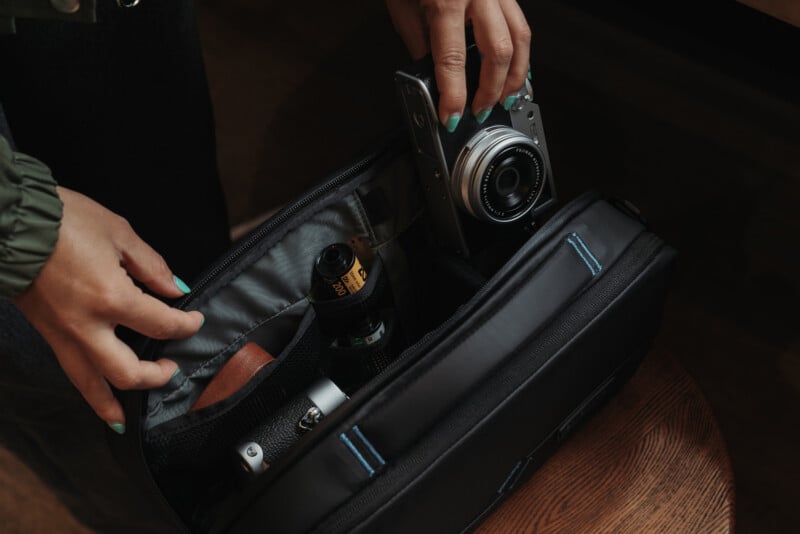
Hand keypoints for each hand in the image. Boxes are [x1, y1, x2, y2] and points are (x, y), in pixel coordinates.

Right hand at [13, 187, 203, 432]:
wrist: (9, 222)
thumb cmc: (65, 220)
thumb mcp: (119, 233)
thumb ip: (152, 267)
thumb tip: (176, 290)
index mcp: (112, 298)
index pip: (161, 325)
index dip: (185, 326)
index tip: (194, 321)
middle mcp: (87, 326)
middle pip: (128, 372)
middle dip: (155, 377)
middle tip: (172, 369)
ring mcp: (62, 333)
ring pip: (90, 383)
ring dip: (111, 404)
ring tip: (125, 419)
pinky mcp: (46, 332)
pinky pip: (70, 368)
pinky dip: (86, 387)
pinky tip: (95, 393)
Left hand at [387, 0, 530, 130]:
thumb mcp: (403, 6)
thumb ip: (420, 42)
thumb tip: (431, 76)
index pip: (452, 60)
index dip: (453, 94)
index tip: (450, 115)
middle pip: (499, 52)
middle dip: (491, 89)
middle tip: (480, 110)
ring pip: (521, 39)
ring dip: (515, 75)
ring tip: (504, 97)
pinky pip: (520, 24)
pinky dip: (520, 52)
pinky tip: (515, 70)